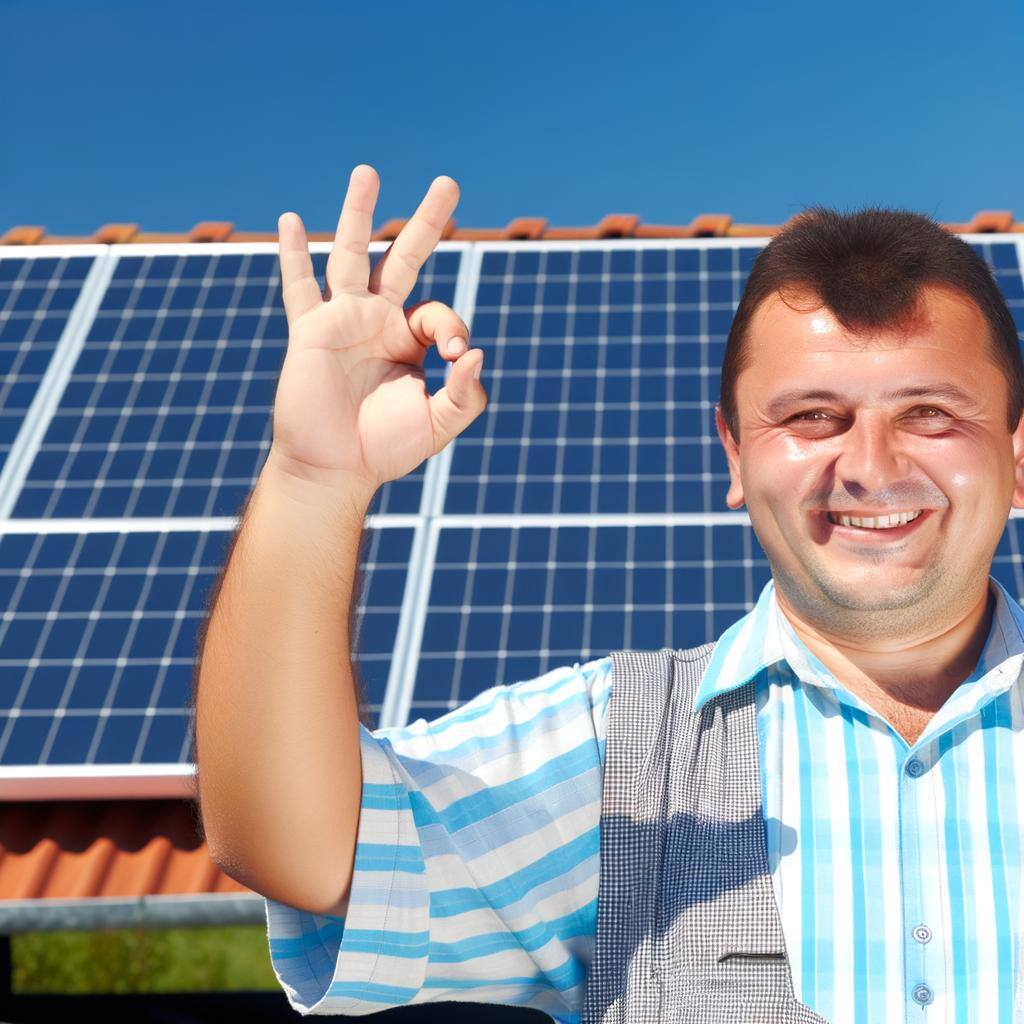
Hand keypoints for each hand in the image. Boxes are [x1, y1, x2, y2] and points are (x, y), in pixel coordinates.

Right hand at [269, 164, 485, 492]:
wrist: (335, 469)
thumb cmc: (387, 449)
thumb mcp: (440, 424)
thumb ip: (466, 393)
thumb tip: (474, 352)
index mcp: (411, 342)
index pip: (438, 312)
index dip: (450, 326)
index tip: (453, 353)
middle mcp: (378, 322)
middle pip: (404, 258)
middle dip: (427, 222)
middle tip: (449, 182)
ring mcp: (343, 321)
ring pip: (350, 255)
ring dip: (358, 213)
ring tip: (368, 172)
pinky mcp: (311, 331)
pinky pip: (299, 287)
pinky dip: (292, 255)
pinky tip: (289, 221)